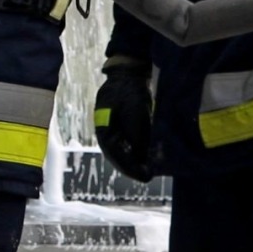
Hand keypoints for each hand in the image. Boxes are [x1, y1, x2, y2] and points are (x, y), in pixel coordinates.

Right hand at [94, 57, 154, 182]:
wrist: (128, 74)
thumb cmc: (130, 94)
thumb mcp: (136, 119)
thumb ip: (138, 141)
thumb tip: (143, 161)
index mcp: (104, 133)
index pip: (117, 158)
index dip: (132, 169)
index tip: (146, 177)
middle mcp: (105, 134)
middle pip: (118, 157)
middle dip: (132, 167)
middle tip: (147, 175)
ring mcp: (111, 128)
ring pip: (121, 150)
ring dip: (133, 159)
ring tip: (148, 167)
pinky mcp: (118, 123)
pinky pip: (125, 142)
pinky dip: (134, 149)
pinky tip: (145, 153)